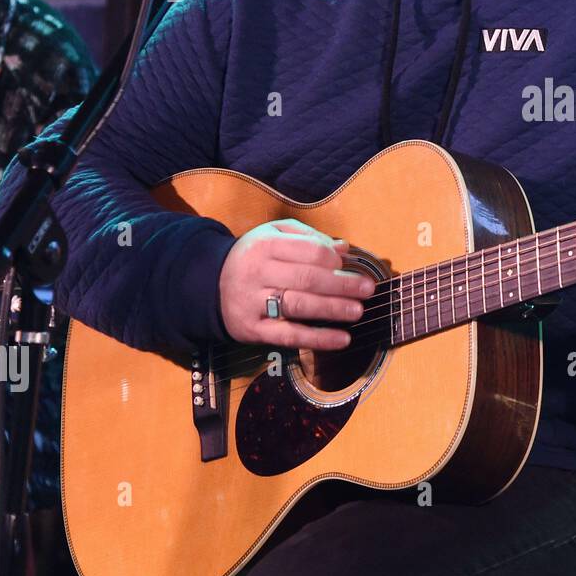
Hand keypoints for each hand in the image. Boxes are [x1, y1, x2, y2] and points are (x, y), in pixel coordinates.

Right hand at [217, 218, 374, 349]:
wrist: (207, 285)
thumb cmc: (253, 257)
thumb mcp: (273, 235)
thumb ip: (308, 237)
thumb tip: (343, 248)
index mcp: (264, 245)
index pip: (308, 251)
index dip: (334, 260)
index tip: (350, 266)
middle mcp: (257, 273)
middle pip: (307, 279)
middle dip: (342, 284)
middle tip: (368, 289)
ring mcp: (253, 303)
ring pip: (299, 306)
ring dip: (333, 309)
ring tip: (358, 311)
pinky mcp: (252, 330)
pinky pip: (289, 336)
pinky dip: (318, 339)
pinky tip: (342, 339)